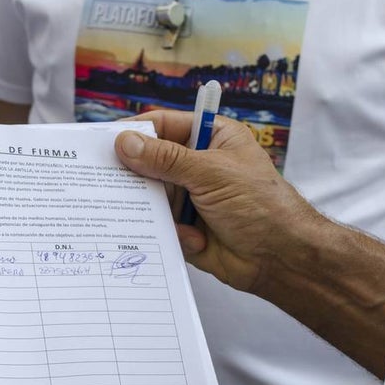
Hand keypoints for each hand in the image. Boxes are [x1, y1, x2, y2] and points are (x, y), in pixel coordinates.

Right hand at [115, 111, 321, 294]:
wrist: (281, 258)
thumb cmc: (260, 205)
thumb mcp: (211, 173)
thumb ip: (166, 158)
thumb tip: (125, 143)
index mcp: (210, 138)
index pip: (163, 125)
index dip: (135, 132)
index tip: (104, 141)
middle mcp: (198, 165)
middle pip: (150, 162)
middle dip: (136, 175)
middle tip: (109, 181)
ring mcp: (190, 197)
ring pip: (150, 196)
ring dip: (155, 209)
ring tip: (167, 217)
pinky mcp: (185, 227)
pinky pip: (158, 225)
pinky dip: (171, 233)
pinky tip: (195, 240)